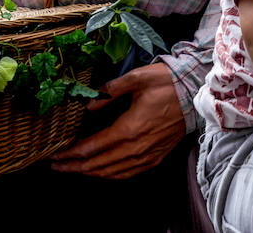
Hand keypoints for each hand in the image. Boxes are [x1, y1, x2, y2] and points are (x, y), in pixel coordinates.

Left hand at [49, 62, 185, 178]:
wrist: (198, 93)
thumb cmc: (168, 82)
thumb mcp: (137, 78)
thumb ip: (110, 91)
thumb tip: (88, 104)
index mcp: (129, 129)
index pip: (92, 148)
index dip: (71, 154)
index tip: (54, 155)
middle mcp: (137, 148)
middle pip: (98, 165)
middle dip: (74, 167)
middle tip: (56, 166)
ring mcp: (148, 155)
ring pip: (113, 173)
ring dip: (91, 173)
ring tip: (74, 170)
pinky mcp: (157, 157)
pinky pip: (129, 173)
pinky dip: (112, 175)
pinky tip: (103, 172)